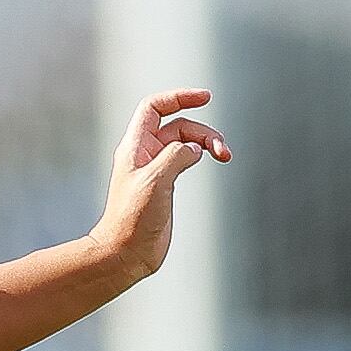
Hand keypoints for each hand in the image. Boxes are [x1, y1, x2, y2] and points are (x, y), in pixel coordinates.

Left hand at [95, 87, 231, 283]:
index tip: (205, 98)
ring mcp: (155, 169)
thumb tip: (194, 148)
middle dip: (202, 131)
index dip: (178, 97)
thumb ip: (176, 157)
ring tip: (225, 156)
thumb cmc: (132, 219)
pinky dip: (201, 155)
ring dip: (206, 143)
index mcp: (135, 146)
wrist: (125, 253)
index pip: (155, 108)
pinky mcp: (164, 185)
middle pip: (177, 126)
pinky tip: (213, 160)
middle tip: (222, 150)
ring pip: (185, 143)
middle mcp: (144, 154)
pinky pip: (185, 159)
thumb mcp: (156, 181)